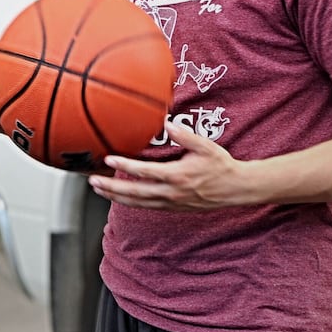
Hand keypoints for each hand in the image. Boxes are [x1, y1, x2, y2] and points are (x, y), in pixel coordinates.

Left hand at [90, 120, 244, 209]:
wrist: (238, 189)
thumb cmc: (221, 165)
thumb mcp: (205, 146)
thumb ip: (184, 135)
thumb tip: (166, 123)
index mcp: (178, 176)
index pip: (145, 172)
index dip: (124, 165)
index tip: (108, 158)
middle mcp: (172, 192)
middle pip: (135, 192)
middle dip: (112, 187)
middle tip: (93, 181)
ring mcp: (173, 203)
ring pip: (139, 203)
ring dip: (116, 197)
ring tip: (99, 190)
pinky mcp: (174, 208)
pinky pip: (147, 207)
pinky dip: (130, 202)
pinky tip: (119, 198)